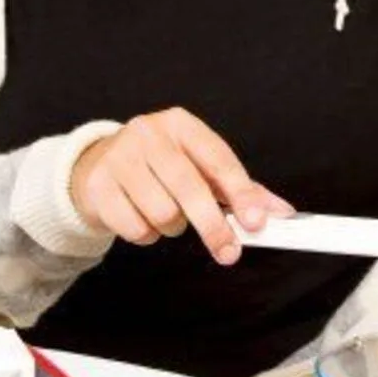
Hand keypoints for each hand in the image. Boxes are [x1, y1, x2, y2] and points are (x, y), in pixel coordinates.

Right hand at [70, 108, 292, 264]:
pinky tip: (143, 217)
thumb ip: (240, 189)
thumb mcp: (200, 167)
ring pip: (162, 212)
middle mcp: (149, 134)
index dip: (241, 193)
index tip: (257, 222)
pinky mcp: (99, 185)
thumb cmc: (161, 167)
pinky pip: (135, 227)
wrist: (98, 164)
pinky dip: (146, 233)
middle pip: (189, 188)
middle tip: (229, 251)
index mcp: (182, 125)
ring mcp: (120, 157)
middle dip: (213, 226)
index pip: (218, 159)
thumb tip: (279, 213)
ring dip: (172, 227)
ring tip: (168, 215)